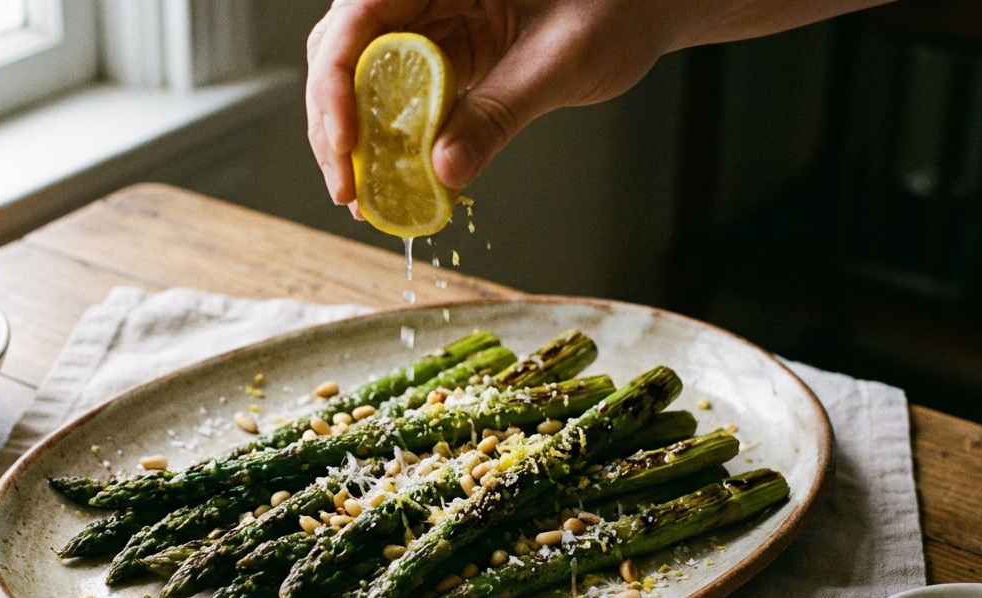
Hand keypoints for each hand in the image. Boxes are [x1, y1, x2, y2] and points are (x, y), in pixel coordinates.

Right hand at [306, 0, 678, 212]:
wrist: (646, 7)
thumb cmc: (618, 6)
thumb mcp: (559, 61)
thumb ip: (500, 114)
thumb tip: (444, 170)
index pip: (356, 21)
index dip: (336, 87)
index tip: (346, 145)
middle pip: (342, 56)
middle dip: (336, 126)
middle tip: (349, 189)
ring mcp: (426, 23)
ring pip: (359, 80)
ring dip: (357, 141)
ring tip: (366, 196)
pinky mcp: (439, 55)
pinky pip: (397, 98)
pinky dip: (391, 142)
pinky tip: (394, 180)